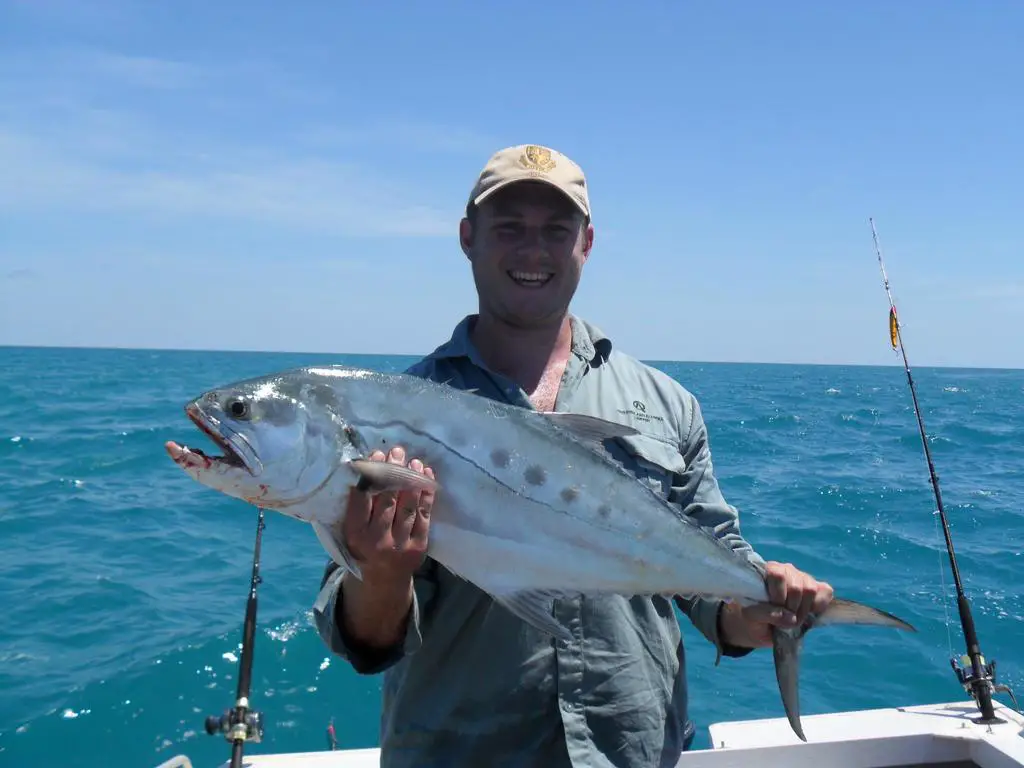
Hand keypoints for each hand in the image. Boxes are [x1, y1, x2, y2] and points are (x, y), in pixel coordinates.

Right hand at [338, 445, 434, 583]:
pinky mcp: (419, 545)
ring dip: (411, 479)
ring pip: (407, 505)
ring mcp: (400, 543)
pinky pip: (424, 513)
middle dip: (392, 472)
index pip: (362, 499)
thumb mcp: (351, 531)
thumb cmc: (363, 547)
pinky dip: (426, 493)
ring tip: (413, 461)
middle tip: (396, 451)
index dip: (370, 475)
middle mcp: (377, 540)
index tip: (375, 455)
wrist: (382, 579)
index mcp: (355, 535)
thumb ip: (355, 507)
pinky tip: (426, 476)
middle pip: (387, 499)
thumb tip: (364, 468)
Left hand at [719, 561, 833, 648]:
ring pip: (810, 589)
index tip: (774, 611)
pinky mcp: (819, 588)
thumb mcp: (751, 616)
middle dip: (791, 609)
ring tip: (794, 619)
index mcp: (768, 570)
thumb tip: (790, 617)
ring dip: (803, 610)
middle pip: (796, 587)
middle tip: (785, 621)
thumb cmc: (754, 618)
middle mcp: (787, 570)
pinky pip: (826, 592)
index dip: (778, 597)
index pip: (777, 575)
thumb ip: (765, 613)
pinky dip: (818, 606)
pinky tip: (808, 613)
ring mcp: (804, 578)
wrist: (764, 626)